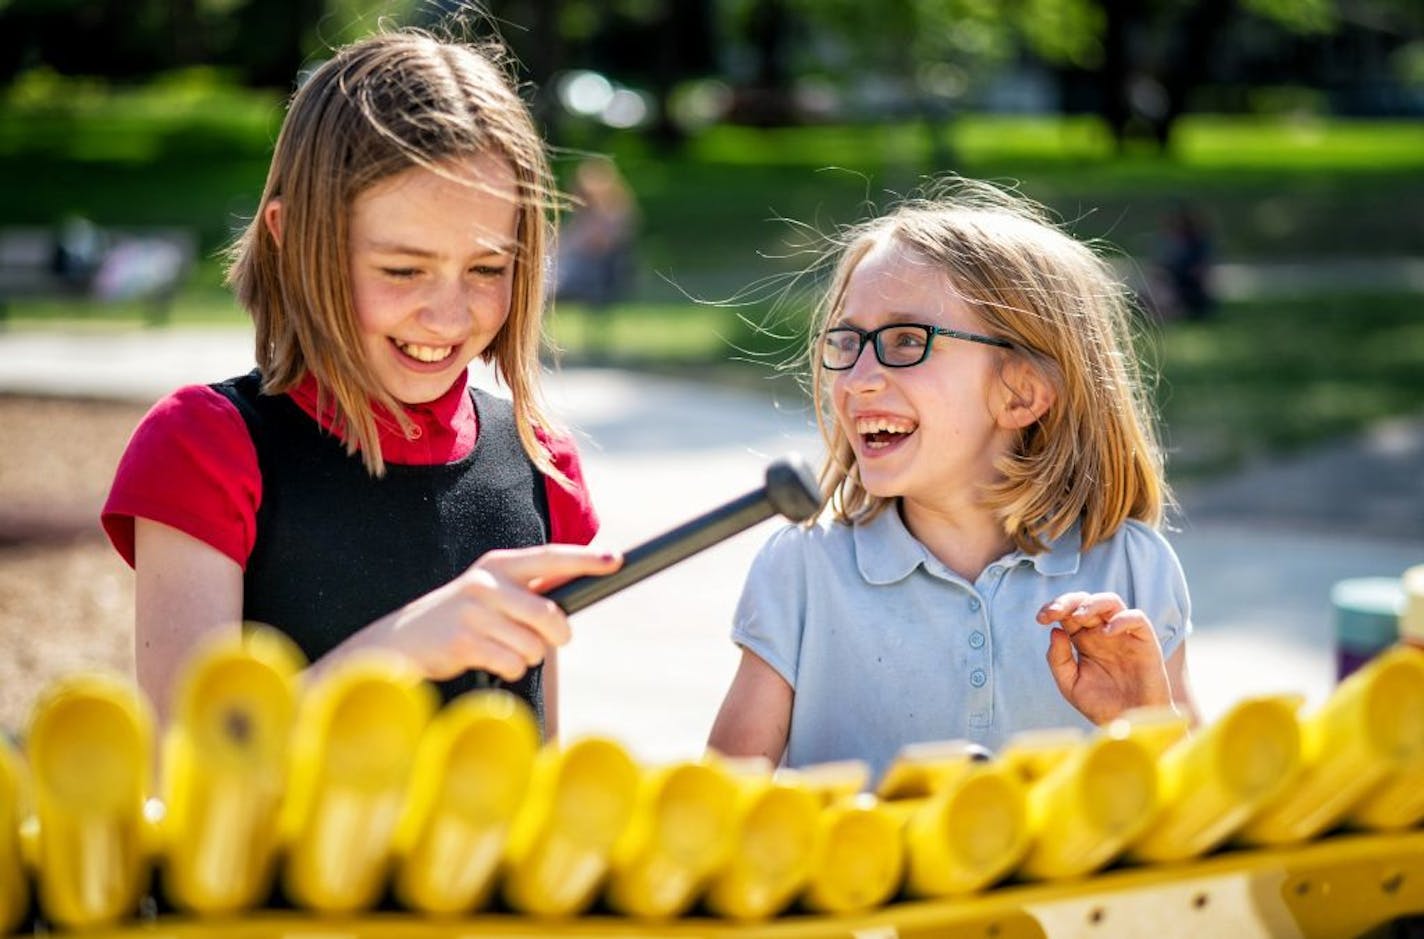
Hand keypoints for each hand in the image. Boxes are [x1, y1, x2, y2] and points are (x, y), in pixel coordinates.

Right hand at [362, 545, 620, 681]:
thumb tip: (585, 582)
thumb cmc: (465, 616)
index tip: (615, 559)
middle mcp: (486, 582)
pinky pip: (512, 664)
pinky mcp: (463, 642)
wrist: (405, 639)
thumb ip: (533, 588)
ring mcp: (472, 612)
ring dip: (527, 656)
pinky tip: (488, 660)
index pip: (551, 557)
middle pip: (549, 614)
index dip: (585, 559)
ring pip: (533, 646)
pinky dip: (509, 669)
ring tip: (503, 648)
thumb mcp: (495, 591)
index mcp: (500, 564)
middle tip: (552, 640)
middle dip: (558, 635)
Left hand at [1036, 591, 1172, 724]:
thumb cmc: (1101, 706)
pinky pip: (1137, 618)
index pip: (1068, 612)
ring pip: (1111, 602)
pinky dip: (1122, 619)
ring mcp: (1124, 635)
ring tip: (1078, 616)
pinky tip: (1107, 632)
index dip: (1054, 608)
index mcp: (1083, 640)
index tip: (1041, 618)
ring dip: (1092, 603)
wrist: (1129, 726)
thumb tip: (1055, 631)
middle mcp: (1102, 633)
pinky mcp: (1145, 643)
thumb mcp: (1070, 685)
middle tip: (1053, 613)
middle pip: (1086, 602)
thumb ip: (1058, 659)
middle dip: (1067, 602)